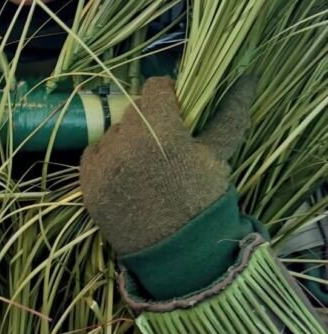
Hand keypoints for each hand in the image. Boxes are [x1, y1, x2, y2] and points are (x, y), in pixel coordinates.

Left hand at [79, 76, 254, 256]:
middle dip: (150, 122)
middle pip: (134, 112)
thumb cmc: (203, 201)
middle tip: (166, 148)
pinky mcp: (86, 184)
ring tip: (148, 168)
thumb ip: (229, 113)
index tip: (178, 114)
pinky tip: (129, 178)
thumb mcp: (218, 155)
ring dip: (128, 141)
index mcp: (159, 129)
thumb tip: (246, 78)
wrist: (179, 254)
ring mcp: (102, 164)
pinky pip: (94, 155)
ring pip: (114, 132)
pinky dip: (109, 161)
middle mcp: (124, 141)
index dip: (169, 98)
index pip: (155, 88)